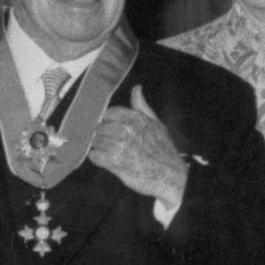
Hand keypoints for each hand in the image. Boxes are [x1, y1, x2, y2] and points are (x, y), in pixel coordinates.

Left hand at [90, 86, 188, 207]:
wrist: (170, 176)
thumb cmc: (164, 150)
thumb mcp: (156, 123)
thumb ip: (142, 106)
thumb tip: (136, 88)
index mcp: (134, 118)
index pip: (109, 113)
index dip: (109, 122)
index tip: (112, 129)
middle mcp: (125, 129)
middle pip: (100, 128)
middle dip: (103, 135)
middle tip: (110, 144)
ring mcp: (118, 146)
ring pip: (96, 142)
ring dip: (100, 147)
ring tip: (110, 153)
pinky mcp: (113, 162)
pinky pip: (94, 156)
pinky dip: (97, 158)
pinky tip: (106, 161)